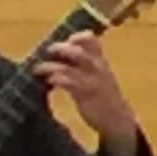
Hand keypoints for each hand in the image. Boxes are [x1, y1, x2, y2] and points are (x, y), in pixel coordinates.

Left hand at [35, 32, 140, 155]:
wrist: (118, 118)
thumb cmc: (104, 95)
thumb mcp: (99, 76)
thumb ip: (84, 65)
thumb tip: (59, 56)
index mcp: (100, 61)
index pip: (92, 41)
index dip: (78, 37)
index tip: (66, 39)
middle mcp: (97, 67)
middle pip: (78, 52)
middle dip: (61, 48)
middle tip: (48, 50)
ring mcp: (92, 81)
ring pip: (69, 68)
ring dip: (51, 66)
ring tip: (39, 68)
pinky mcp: (86, 95)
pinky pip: (69, 83)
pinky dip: (58, 79)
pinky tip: (50, 81)